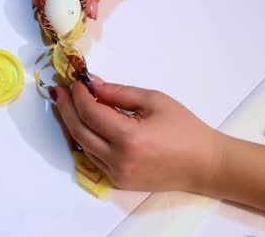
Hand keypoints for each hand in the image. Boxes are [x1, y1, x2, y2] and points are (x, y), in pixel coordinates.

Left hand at [51, 78, 221, 191]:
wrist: (203, 164)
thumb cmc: (184, 128)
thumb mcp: (153, 100)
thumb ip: (118, 92)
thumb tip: (91, 85)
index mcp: (129, 138)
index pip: (90, 113)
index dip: (78, 96)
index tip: (74, 82)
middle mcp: (118, 160)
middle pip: (78, 131)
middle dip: (66, 109)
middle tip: (60, 92)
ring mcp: (116, 174)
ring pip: (82, 146)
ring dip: (73, 124)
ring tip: (68, 104)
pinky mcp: (118, 181)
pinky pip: (93, 158)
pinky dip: (85, 139)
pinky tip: (84, 124)